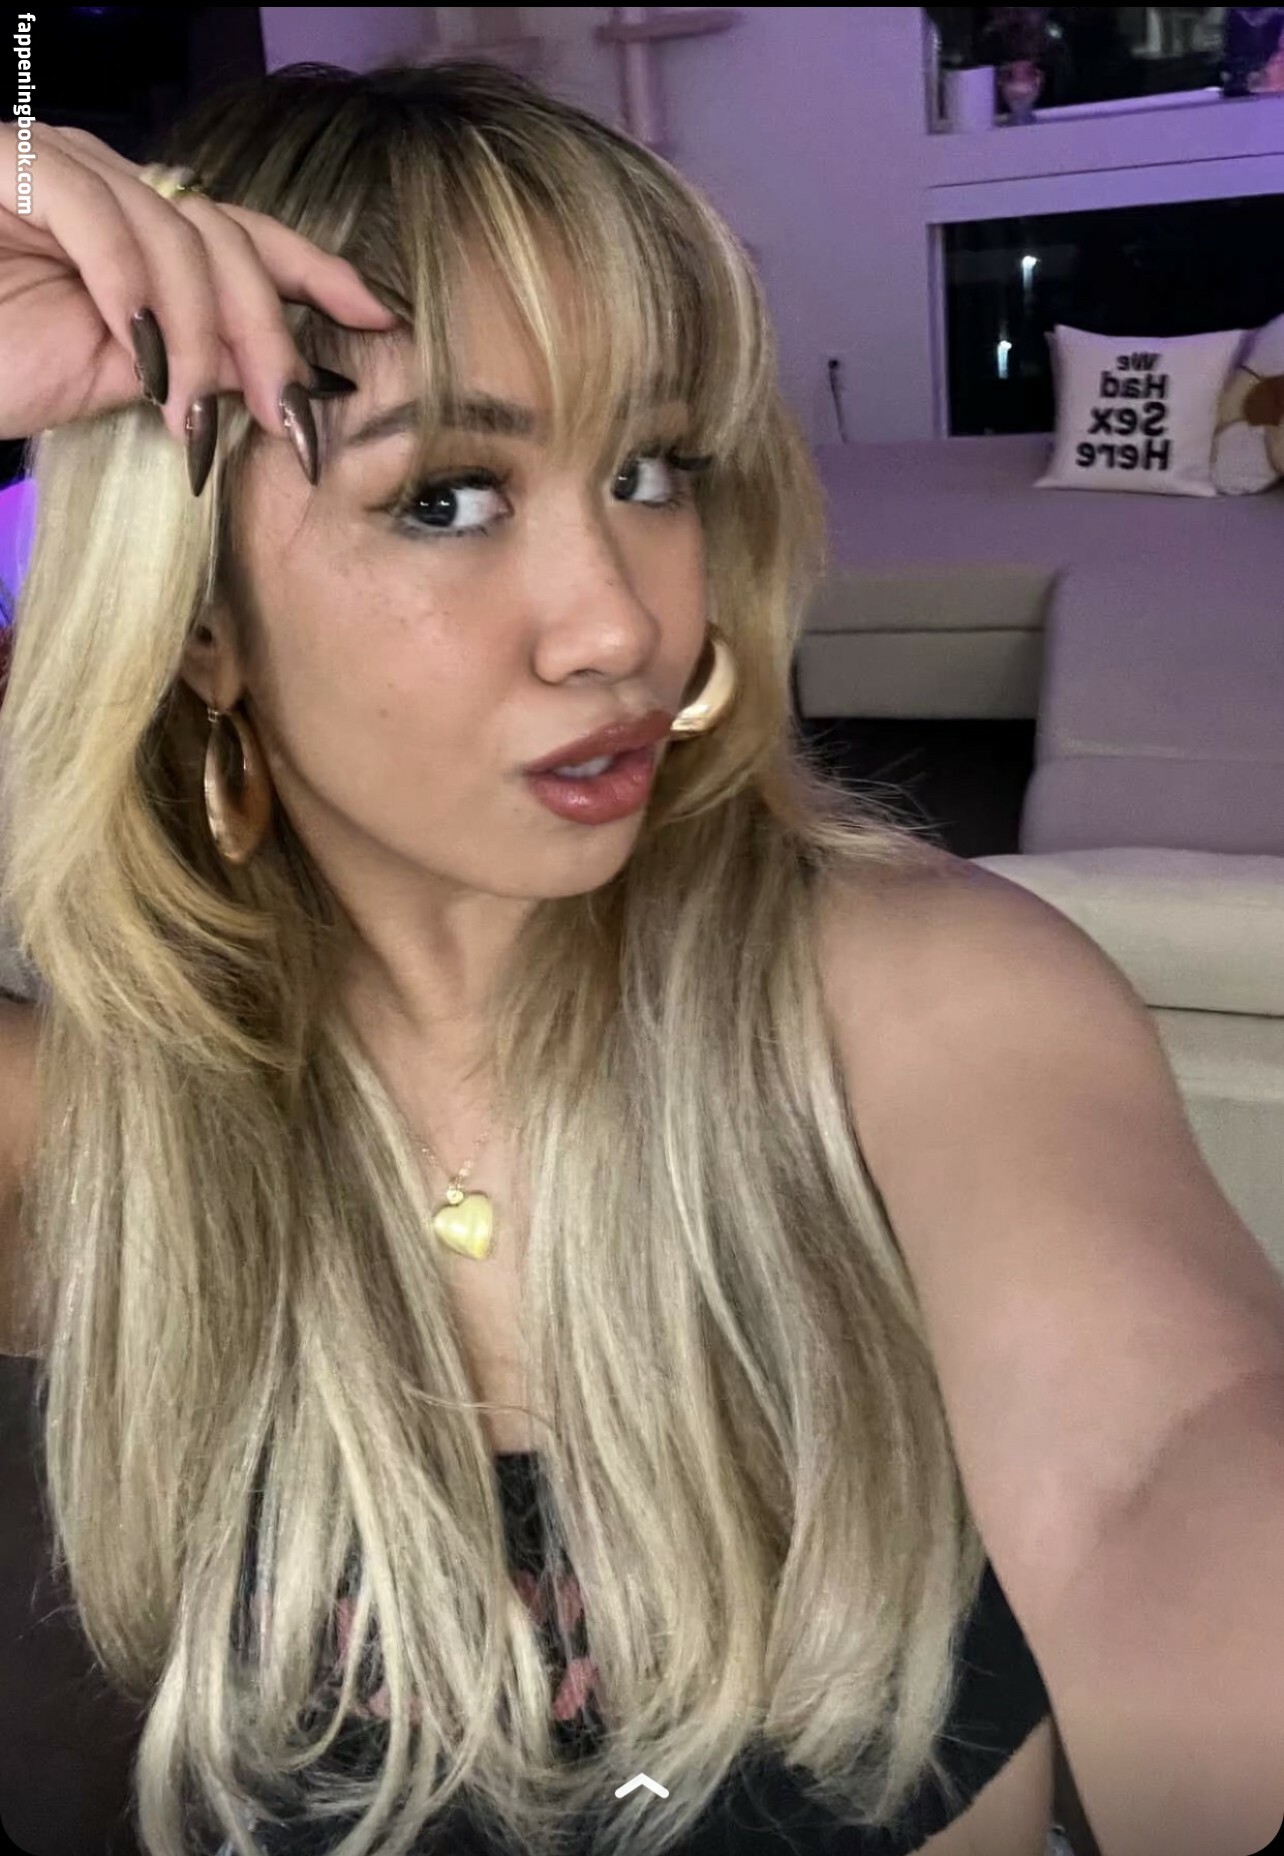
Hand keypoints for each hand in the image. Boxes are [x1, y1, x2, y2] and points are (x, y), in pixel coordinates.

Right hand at [0, 121, 399, 487]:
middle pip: (227, 240)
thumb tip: (279, 378)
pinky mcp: (16, 162)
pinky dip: (137, 297)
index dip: (315, 271)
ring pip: (178, 235)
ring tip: (188, 419)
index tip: (378, 318)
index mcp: (139, 228)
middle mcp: (109, 182)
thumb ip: (194, 362)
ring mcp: (62, 165)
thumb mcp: (116, 378)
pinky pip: (104, 222)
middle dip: (269, 336)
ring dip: (200, 339)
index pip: (244, 236)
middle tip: (288, 422)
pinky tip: (148, 366)